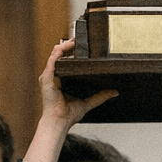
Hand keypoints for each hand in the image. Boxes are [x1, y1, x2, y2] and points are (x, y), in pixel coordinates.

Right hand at [25, 40, 116, 161]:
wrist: (60, 122)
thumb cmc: (68, 115)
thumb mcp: (88, 102)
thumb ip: (100, 96)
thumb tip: (114, 92)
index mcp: (60, 79)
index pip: (64, 60)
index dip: (71, 51)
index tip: (82, 45)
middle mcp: (52, 76)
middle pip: (59, 54)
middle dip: (68, 45)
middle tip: (80, 39)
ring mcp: (48, 76)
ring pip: (55, 54)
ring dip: (64, 46)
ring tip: (74, 41)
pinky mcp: (47, 78)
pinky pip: (52, 61)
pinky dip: (58, 53)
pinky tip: (65, 47)